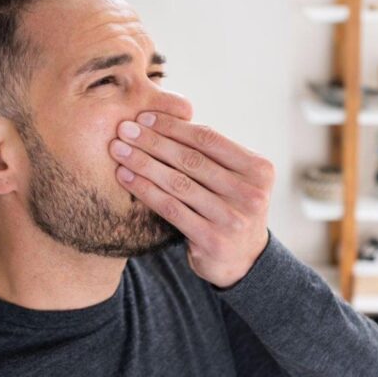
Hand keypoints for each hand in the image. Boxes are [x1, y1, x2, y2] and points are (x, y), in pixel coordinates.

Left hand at [109, 111, 273, 287]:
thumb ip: (211, 154)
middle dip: (153, 141)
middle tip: (124, 129)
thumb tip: (162, 117)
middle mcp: (250, 193)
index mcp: (258, 169)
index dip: (174, 126)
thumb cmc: (229, 207)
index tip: (145, 117)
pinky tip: (125, 177)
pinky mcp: (212, 240)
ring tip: (118, 150)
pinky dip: (144, 190)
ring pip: (178, 183)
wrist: (243, 260)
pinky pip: (170, 208)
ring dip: (143, 163)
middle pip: (191, 159)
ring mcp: (233, 218)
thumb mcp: (233, 178)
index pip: (209, 139)